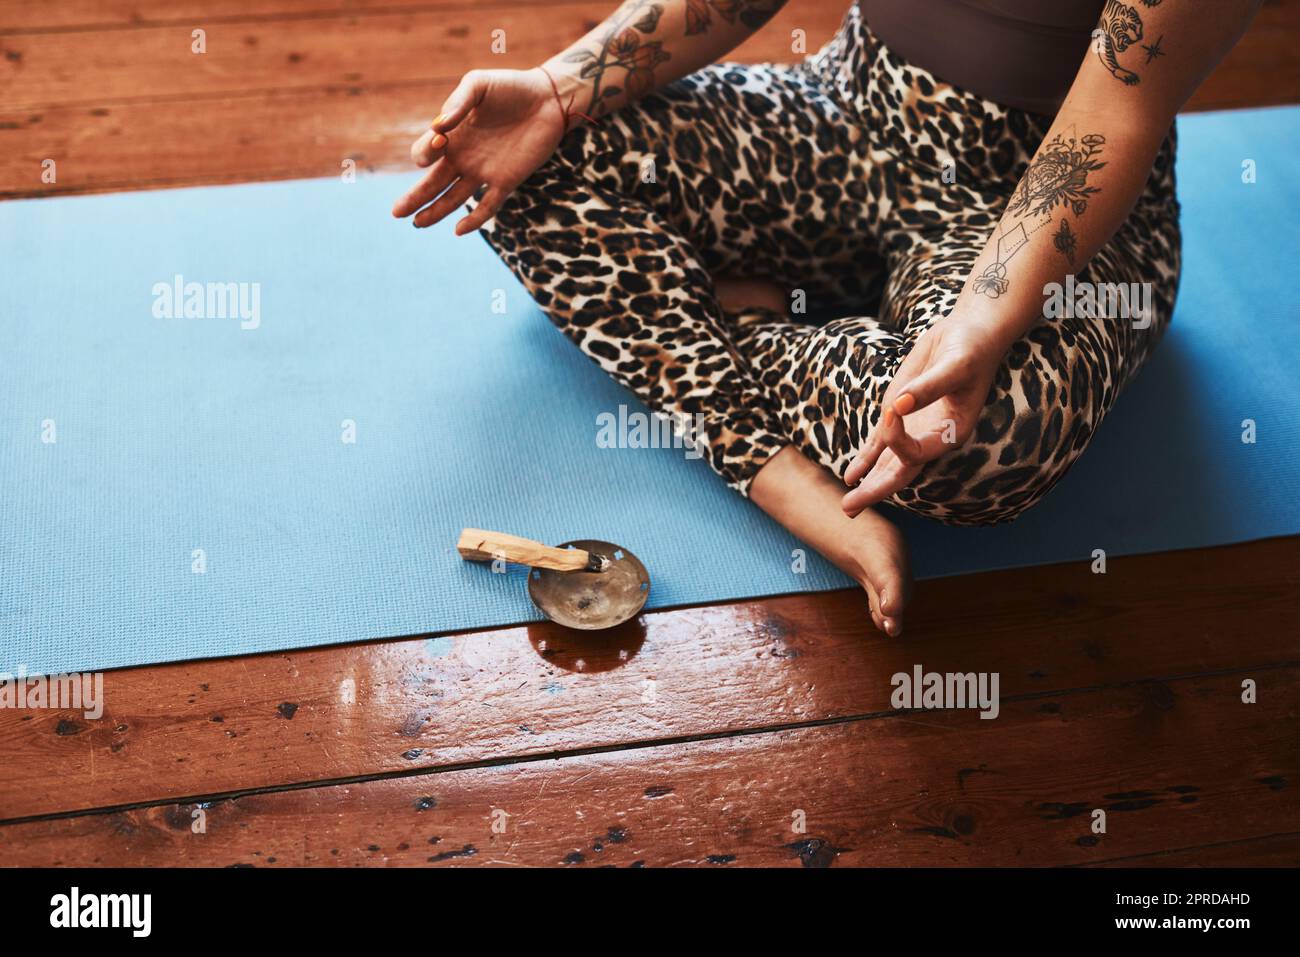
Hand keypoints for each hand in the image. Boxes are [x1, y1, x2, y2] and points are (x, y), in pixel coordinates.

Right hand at [392, 68, 565, 234]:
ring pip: (454, 198)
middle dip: (415, 198)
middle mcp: (464, 156)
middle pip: (433, 183)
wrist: (547, 99)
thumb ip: (458, 102)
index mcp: (452, 134)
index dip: (424, 152)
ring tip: (417, 223)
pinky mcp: (507, 181)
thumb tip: (438, 127)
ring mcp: (484, 171)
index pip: (425, 152)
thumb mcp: (478, 85)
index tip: (438, 141)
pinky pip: (487, 206)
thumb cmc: (510, 87)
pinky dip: (474, 219)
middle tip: (396, 213)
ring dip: (435, 211)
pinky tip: (459, 230)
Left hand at [841, 314, 1008, 515]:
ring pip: (888, 465)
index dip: (896, 438)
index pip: (916, 452)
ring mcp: (913, 429)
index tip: (893, 406)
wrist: (969, 334)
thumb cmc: (969, 350)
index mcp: (951, 433)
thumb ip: (929, 387)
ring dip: (868, 484)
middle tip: (849, 509)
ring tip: (848, 507)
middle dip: (874, 491)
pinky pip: (880, 445)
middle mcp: (931, 438)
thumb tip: (898, 405)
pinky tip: (850, 476)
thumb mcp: (954, 365)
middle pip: (901, 473)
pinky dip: (866, 460)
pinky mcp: (898, 415)